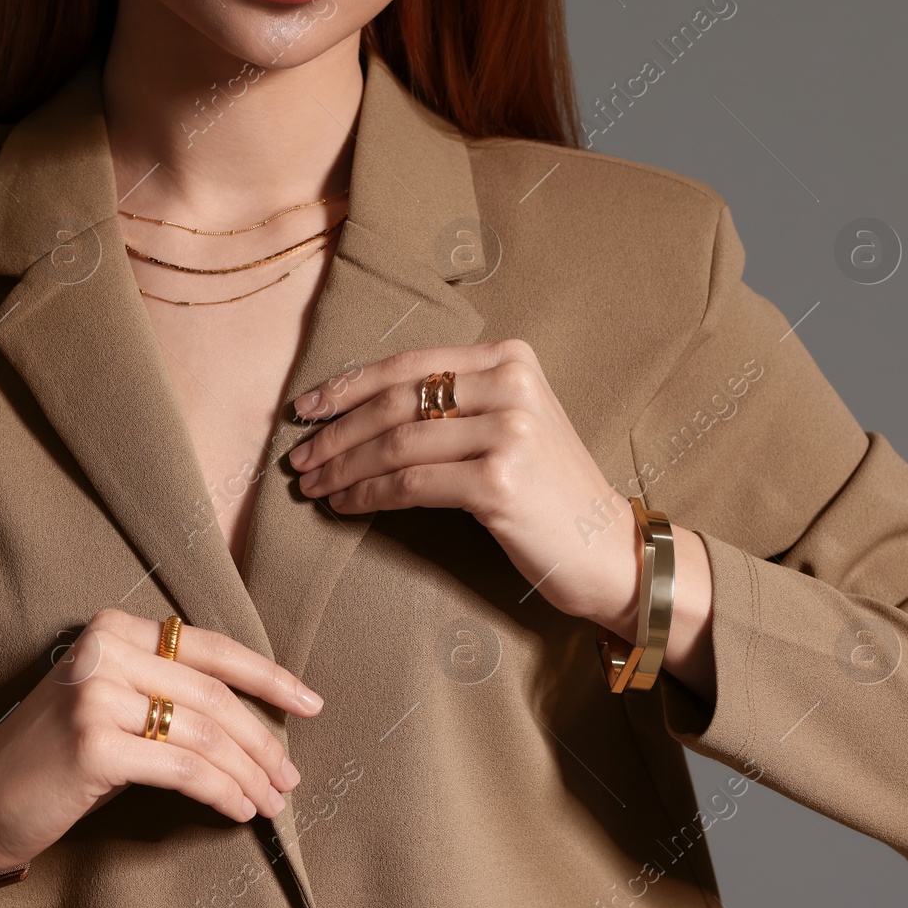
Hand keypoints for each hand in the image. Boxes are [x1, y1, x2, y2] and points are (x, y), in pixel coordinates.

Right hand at [0, 609, 323, 869]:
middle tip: (291, 776)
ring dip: (249, 775)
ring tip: (271, 802)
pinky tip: (238, 810)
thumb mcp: (110, 699)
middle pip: (215, 697)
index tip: (310, 703)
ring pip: (206, 737)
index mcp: (113, 627)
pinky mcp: (94, 745)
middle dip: (264, 742)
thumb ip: (169, 690)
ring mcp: (97, 696)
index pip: (210, 648)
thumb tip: (258, 720)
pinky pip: (184, 770)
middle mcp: (105, 651)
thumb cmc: (56, 752)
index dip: (268, 677)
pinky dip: (222, 793)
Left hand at [288, 339, 641, 634]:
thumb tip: (359, 410)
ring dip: (342, 467)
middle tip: (298, 459)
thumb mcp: (512, 425)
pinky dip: (367, 495)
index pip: (409, 365)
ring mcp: (509, 431)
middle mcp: (511, 385)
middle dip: (335, 432)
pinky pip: (410, 484)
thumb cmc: (548, 492)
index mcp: (510, 359)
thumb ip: (454, 404)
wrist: (609, 549)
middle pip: (396, 401)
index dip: (348, 386)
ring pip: (396, 443)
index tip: (305, 409)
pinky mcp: (499, 481)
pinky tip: (345, 506)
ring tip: (312, 487)